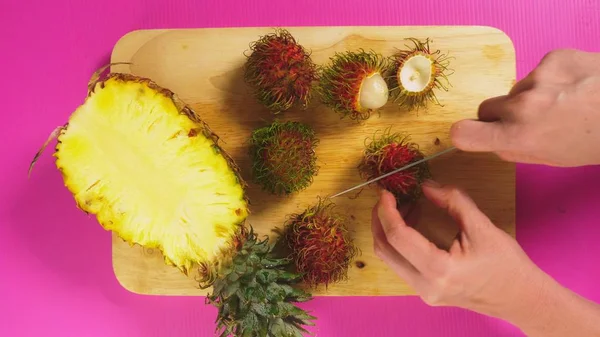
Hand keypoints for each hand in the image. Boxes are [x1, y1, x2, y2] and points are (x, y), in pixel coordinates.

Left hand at [372, 180, 599, 336]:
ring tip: (402, 206)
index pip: (398, 237)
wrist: (522, 299)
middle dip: (380, 220)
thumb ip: (453, 201)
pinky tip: (412, 223)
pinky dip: (400, 243)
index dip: (387, 211)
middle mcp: (425, 286)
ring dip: (389, 231)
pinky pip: (402, 264)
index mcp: (439, 270)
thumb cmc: (507, 265)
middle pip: (385, 250)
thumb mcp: (482, 227)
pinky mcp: (426, 292)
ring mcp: (423, 292)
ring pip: (391, 259)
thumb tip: (426, 185)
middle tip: (386, 197)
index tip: (385, 192)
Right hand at [450, 49, 599, 166]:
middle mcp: (521, 106)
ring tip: (566, 101)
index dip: (464, 134)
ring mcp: (537, 78)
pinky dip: (551, 78)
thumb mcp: (552, 158)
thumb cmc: (597, 142)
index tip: (470, 135)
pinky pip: (538, 71)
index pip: (463, 133)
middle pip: (487, 108)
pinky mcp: (553, 57)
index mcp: (518, 137)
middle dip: (502, 115)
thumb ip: (515, 148)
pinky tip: (576, 85)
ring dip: (531, 96)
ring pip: (516, 89)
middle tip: (531, 120)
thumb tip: (495, 138)